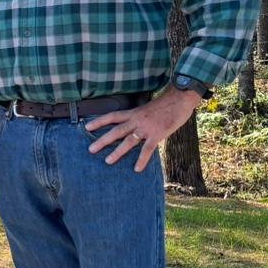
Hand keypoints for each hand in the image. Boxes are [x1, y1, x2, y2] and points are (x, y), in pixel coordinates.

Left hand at [84, 88, 202, 171]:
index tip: (86, 127)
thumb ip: (139, 118)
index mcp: (133, 112)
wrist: (180, 99)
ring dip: (118, 151)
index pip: (112, 116)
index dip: (99, 121)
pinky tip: (136, 169)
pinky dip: (142, 159)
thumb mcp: (147, 108)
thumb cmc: (165, 104)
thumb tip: (133, 126)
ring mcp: (147, 127)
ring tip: (107, 161)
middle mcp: (137, 120)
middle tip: (90, 149)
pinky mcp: (158, 134)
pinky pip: (147, 149)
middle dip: (103, 140)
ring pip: (128, 141)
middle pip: (116, 130)